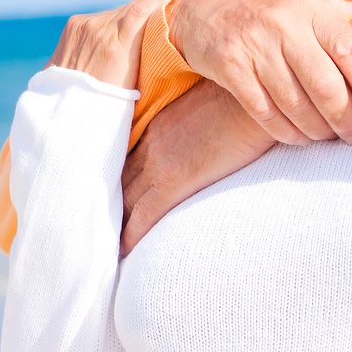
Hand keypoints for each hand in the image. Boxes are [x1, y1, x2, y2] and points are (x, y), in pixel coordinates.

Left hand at [50, 0, 170, 89]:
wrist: (65, 104)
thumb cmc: (107, 98)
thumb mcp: (135, 79)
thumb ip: (144, 48)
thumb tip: (156, 27)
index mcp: (117, 46)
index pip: (141, 8)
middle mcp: (99, 30)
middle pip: (131, 7)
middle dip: (147, 9)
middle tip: (159, 14)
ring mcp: (84, 24)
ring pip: (116, 12)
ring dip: (127, 18)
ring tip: (133, 32)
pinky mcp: (74, 23)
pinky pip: (100, 16)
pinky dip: (110, 22)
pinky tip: (111, 37)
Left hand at [120, 79, 274, 255]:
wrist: (255, 98)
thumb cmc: (244, 100)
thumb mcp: (212, 104)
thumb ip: (199, 121)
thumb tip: (209, 131)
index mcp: (158, 126)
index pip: (126, 160)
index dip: (116, 183)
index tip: (110, 200)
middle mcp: (150, 145)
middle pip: (118, 183)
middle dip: (107, 207)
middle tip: (96, 230)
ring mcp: (159, 163)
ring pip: (125, 201)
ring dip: (114, 224)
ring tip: (104, 247)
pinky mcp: (176, 181)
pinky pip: (144, 215)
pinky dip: (130, 236)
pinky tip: (124, 253)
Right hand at [168, 0, 351, 145]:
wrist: (211, 8)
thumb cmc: (279, 13)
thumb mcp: (314, 5)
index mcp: (314, 9)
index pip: (351, 50)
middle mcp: (285, 25)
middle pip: (323, 83)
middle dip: (345, 117)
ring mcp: (255, 46)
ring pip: (294, 102)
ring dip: (317, 129)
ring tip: (330, 138)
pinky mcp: (229, 67)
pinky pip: (263, 111)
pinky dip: (285, 132)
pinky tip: (300, 139)